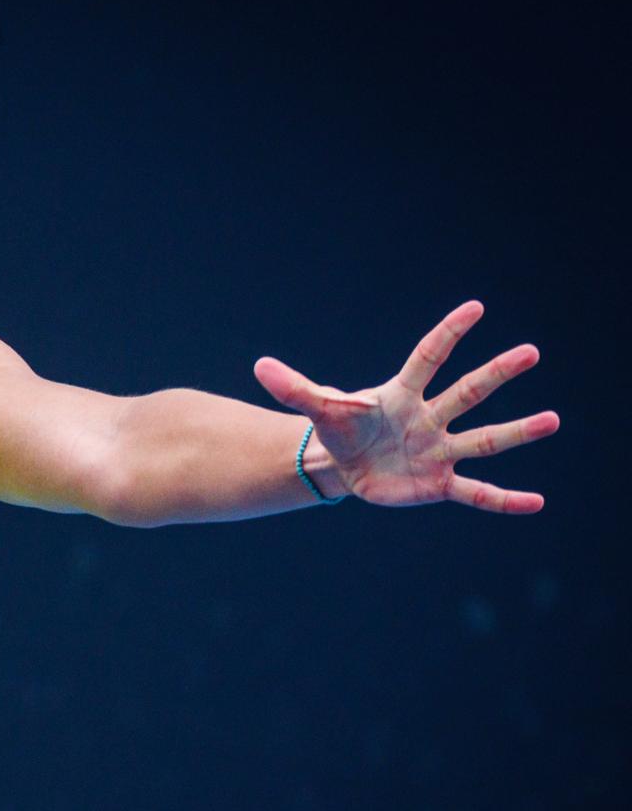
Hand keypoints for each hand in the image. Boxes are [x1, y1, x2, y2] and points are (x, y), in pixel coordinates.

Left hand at [252, 300, 559, 512]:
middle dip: (497, 373)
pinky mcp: (438, 483)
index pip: (428, 358)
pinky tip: (536, 503)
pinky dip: (504, 499)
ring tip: (551, 420)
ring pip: (483, 439)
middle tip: (530, 351)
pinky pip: (477, 492)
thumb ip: (294, 387)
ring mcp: (439, 450)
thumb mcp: (319, 408)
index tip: (474, 308)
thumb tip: (259, 365)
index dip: (447, 334)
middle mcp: (430, 418)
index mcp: (402, 394)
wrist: (346, 466)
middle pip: (467, 391)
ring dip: (517, 432)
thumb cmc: (341, 430)